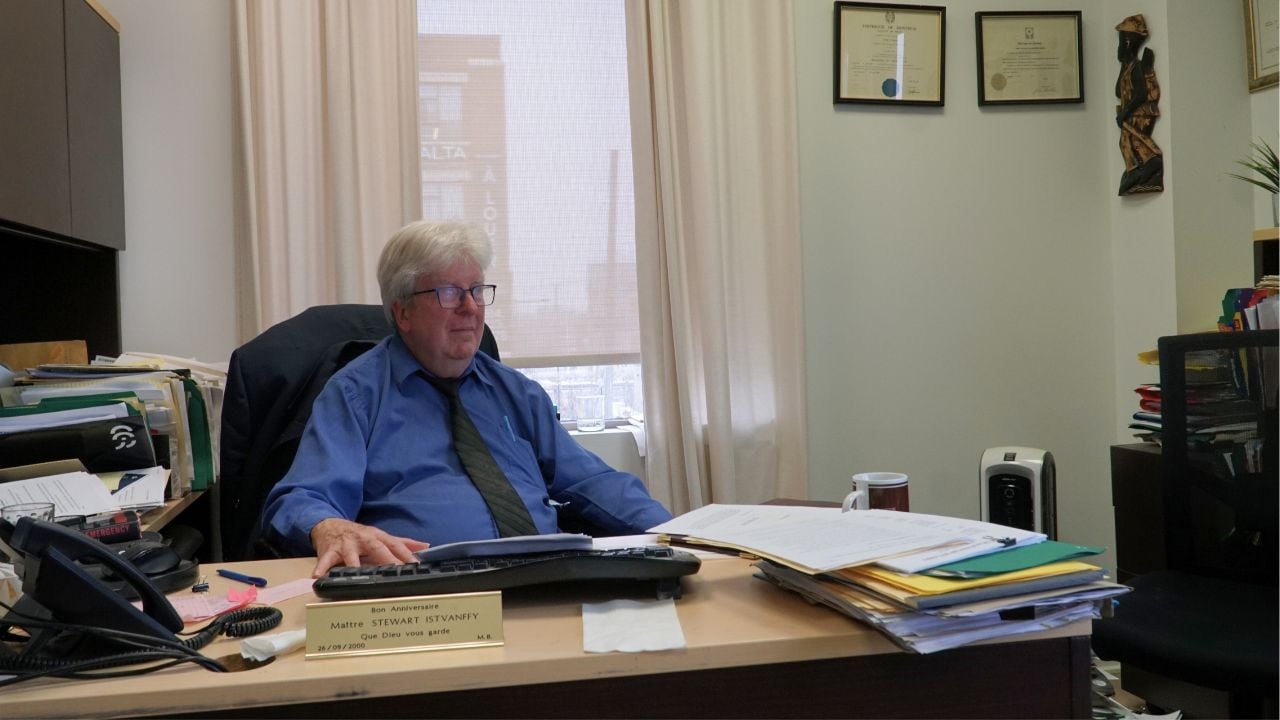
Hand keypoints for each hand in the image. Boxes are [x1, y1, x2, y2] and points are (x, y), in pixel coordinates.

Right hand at [309, 518, 429, 577]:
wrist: (329, 524)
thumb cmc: (358, 534)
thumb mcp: (380, 536)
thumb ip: (402, 543)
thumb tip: (425, 546)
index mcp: (377, 537)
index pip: (395, 545)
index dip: (406, 554)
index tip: (416, 565)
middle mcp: (363, 539)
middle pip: (377, 549)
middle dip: (387, 559)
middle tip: (395, 571)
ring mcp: (346, 545)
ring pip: (351, 556)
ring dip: (353, 565)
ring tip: (357, 575)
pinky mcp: (329, 550)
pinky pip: (325, 560)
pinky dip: (321, 568)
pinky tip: (318, 577)